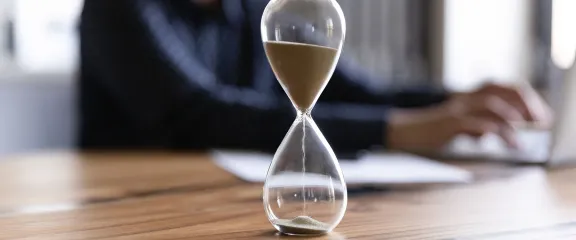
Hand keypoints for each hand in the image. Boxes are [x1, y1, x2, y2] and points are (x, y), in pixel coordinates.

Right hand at [386, 83, 552, 150]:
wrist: (401, 131)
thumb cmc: (426, 130)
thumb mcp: (454, 124)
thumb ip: (474, 123)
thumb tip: (492, 131)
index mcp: (466, 96)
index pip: (500, 86)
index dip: (522, 97)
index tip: (535, 115)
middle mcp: (463, 98)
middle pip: (501, 89)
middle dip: (524, 104)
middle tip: (537, 121)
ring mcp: (456, 109)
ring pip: (492, 105)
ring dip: (513, 120)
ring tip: (521, 138)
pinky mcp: (449, 123)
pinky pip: (479, 124)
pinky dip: (498, 133)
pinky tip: (508, 144)